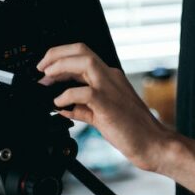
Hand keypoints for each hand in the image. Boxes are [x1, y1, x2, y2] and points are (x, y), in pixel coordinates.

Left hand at [37, 43, 172, 170]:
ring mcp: (111, 87)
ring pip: (83, 61)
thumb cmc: (133, 131)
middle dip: (56, 54)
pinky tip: (58, 104)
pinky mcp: (108, 103)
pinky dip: (66, 95)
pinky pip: (83, 91)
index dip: (60, 57)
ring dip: (59, 66)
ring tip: (46, 78)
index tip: (46, 69)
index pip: (83, 55)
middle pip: (81, 50)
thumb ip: (83, 109)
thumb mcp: (102, 116)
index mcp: (110, 78)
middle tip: (40, 68)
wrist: (154, 144)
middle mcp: (111, 77)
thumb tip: (62, 108)